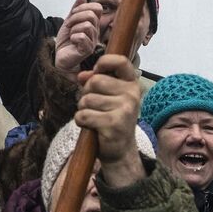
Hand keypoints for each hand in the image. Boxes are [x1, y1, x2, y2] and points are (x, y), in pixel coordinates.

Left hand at [53, 0, 101, 74]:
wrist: (60, 58)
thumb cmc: (66, 42)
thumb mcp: (69, 22)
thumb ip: (75, 10)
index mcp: (93, 23)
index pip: (97, 8)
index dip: (84, 7)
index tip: (73, 13)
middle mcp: (95, 32)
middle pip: (91, 15)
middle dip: (75, 17)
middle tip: (69, 25)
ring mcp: (93, 41)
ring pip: (87, 25)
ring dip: (74, 29)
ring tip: (71, 35)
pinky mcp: (87, 50)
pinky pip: (82, 37)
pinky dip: (74, 37)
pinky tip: (72, 42)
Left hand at [75, 54, 142, 189]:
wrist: (120, 150)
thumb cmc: (111, 118)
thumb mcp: (108, 97)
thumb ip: (95, 82)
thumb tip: (82, 76)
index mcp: (132, 84)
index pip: (120, 61)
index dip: (103, 62)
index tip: (97, 71)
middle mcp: (131, 95)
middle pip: (95, 81)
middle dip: (86, 94)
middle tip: (94, 106)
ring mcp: (124, 110)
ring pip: (86, 100)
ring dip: (83, 109)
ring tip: (94, 118)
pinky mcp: (113, 124)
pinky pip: (83, 115)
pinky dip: (81, 121)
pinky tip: (92, 127)